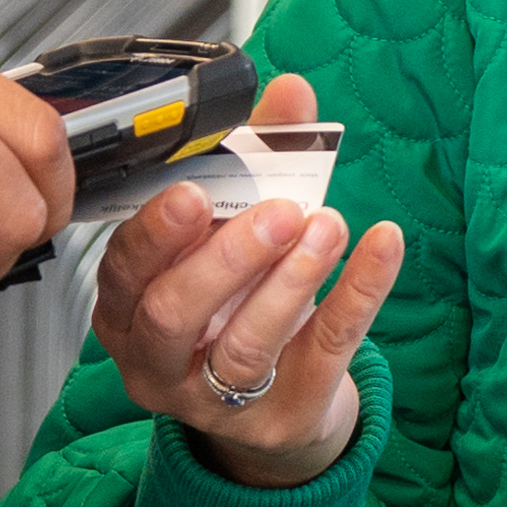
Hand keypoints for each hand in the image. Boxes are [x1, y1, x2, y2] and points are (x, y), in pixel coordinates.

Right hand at [93, 72, 404, 488]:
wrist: (279, 405)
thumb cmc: (238, 305)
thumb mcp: (233, 233)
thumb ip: (256, 160)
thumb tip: (291, 91)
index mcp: (127, 310)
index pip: (124, 271)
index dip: (155, 233)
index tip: (194, 192)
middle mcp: (157, 362)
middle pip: (172, 315)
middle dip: (225, 258)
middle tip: (278, 211)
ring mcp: (216, 401)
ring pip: (243, 346)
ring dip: (289, 282)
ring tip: (326, 226)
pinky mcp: (284, 414)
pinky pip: (323, 353)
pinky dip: (357, 295)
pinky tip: (382, 246)